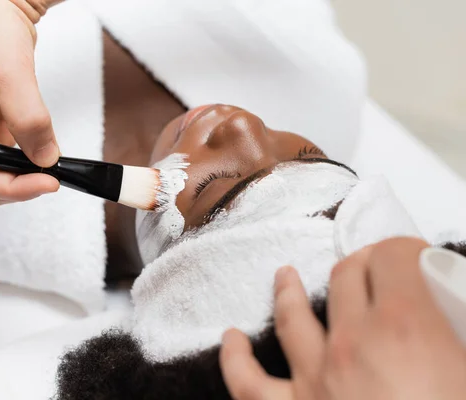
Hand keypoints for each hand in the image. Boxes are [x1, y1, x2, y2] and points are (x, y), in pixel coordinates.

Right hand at [0, 0, 62, 207]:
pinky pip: (7, 155)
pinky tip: (43, 151)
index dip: (12, 187)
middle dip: (18, 185)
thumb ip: (30, 123)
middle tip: (52, 178)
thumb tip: (45, 160)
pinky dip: (26, 159)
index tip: (48, 183)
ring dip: (23, 175)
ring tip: (50, 164)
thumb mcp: (11, 78)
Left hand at [220, 238, 465, 399]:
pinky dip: (235, 358)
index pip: (393, 259)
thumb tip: (450, 333)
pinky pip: (249, 382)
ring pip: (293, 317)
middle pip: (347, 279)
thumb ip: (461, 340)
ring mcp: (314, 379)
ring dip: (288, 291)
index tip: (410, 258)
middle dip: (360, 266)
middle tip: (367, 270)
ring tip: (283, 275)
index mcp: (407, 328)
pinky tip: (230, 338)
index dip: (403, 250)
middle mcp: (353, 343)